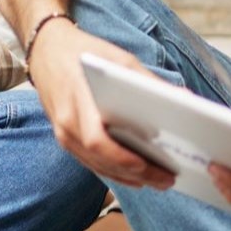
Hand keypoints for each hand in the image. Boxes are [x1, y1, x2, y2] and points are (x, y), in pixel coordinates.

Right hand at [28, 19, 176, 190]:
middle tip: (166, 179)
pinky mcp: (66, 138)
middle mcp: (66, 123)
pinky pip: (90, 162)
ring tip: (158, 181)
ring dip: (128, 177)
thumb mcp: (117, 58)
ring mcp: (63, 134)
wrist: (46, 50)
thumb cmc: (83, 52)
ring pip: (97, 166)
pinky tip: (136, 177)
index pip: (97, 140)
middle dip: (136, 173)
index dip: (120, 157)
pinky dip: (114, 172)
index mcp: (77, 101)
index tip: (145, 164)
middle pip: (101, 159)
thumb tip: (184, 98)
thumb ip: (147, 81)